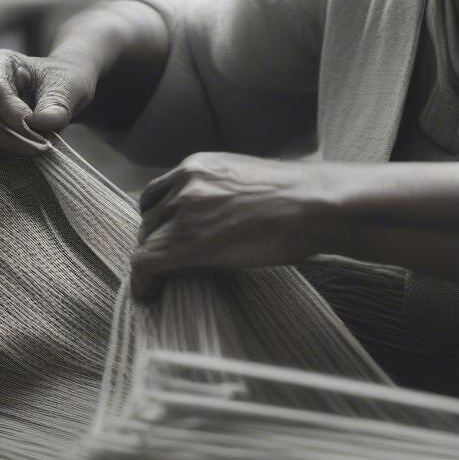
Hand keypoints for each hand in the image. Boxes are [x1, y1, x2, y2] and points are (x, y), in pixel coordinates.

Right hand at [0, 49, 96, 158]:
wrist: (57, 92)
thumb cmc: (62, 84)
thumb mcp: (70, 86)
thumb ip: (58, 103)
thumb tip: (43, 122)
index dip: (10, 112)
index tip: (36, 128)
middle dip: (5, 136)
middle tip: (38, 149)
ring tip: (27, 152)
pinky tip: (11, 156)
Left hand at [130, 152, 350, 302]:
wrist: (315, 206)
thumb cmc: (299, 198)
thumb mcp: (249, 180)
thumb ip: (221, 191)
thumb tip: (215, 218)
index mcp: (199, 164)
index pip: (157, 193)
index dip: (159, 220)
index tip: (166, 238)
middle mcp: (185, 182)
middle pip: (149, 217)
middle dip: (157, 241)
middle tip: (170, 264)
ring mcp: (183, 210)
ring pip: (147, 240)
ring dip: (154, 261)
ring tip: (165, 282)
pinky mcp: (184, 241)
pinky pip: (145, 264)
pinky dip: (144, 282)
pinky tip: (152, 295)